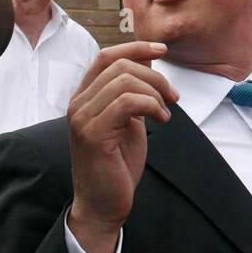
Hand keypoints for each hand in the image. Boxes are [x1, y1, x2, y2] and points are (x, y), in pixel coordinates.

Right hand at [67, 42, 178, 252]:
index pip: (106, 56)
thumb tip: (149, 61)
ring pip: (124, 81)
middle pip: (118, 65)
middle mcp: (78, 104)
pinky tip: (160, 120)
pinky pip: (126, 102)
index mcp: (84, 97)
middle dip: (154, 75)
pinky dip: (150, 106)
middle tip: (173, 97)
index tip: (162, 50)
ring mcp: (82, 118)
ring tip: (165, 113)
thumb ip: (133, 93)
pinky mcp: (93, 134)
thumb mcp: (129, 120)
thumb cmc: (116, 164)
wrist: (103, 205)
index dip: (135, 47)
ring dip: (155, 92)